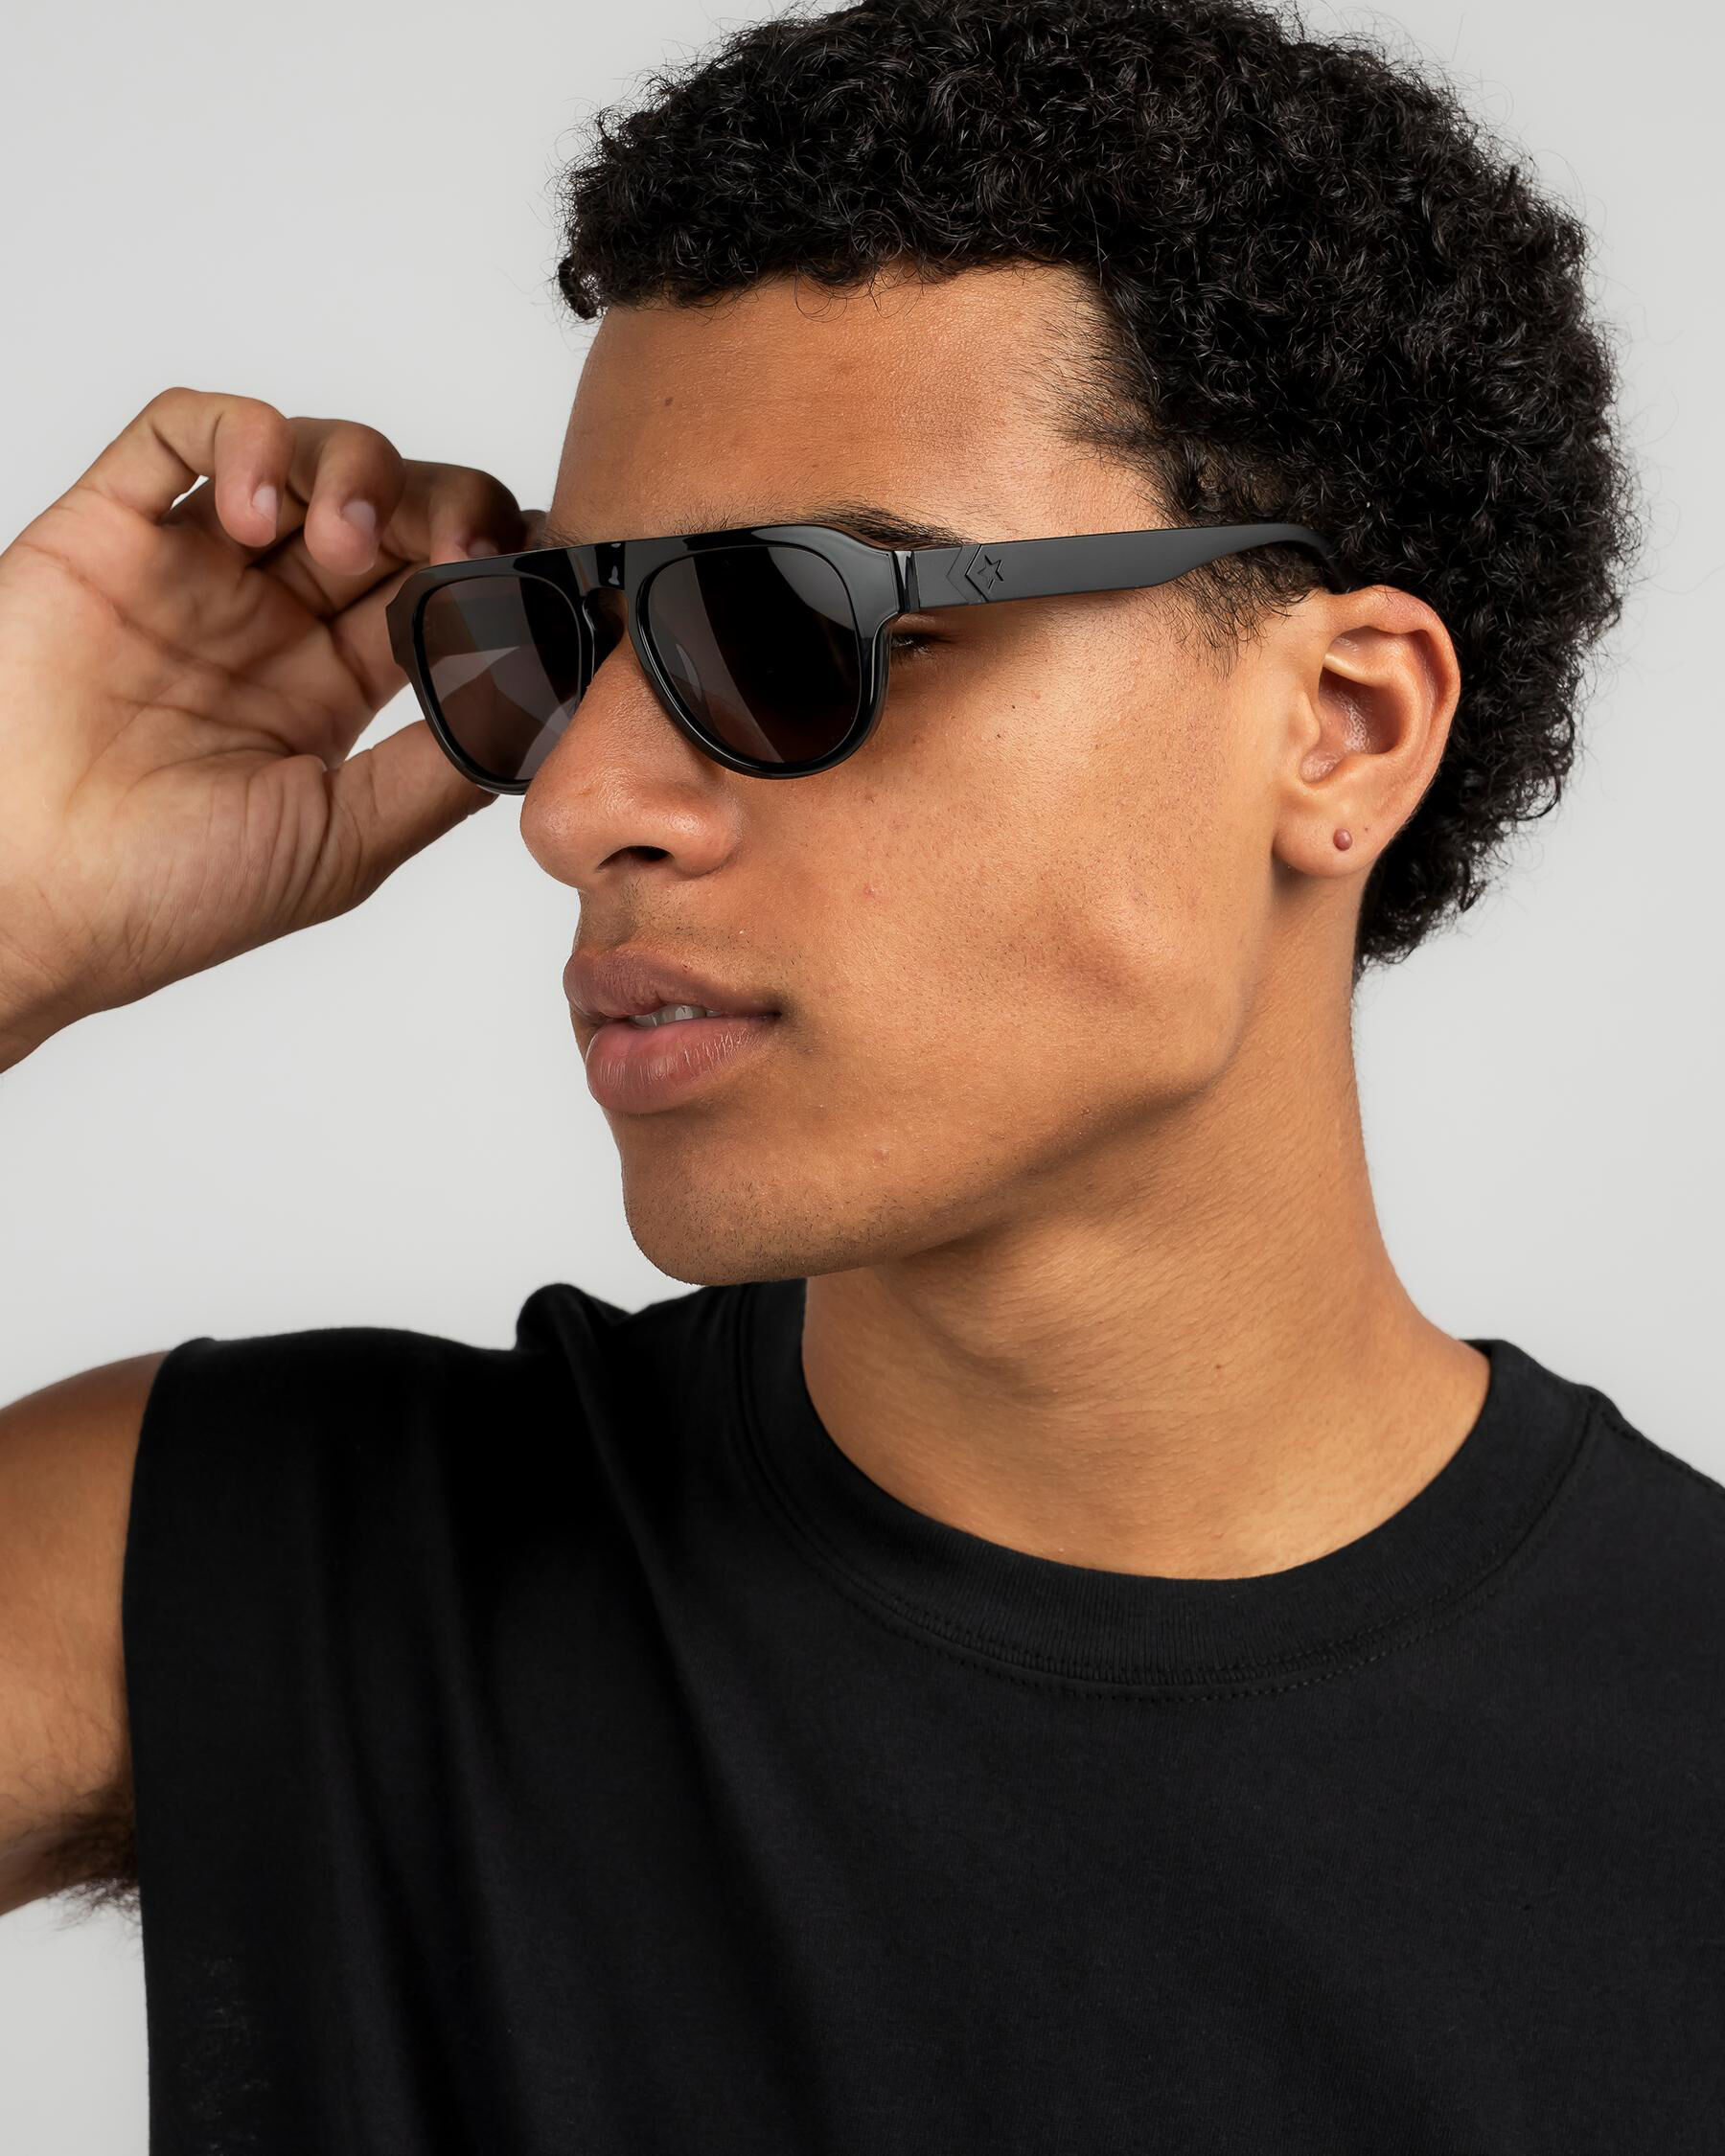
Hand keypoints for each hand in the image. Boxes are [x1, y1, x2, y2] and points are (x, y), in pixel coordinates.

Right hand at [0, 386, 541, 1049]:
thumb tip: (546, 700)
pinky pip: (182, 429)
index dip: (495, 566)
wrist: (26, 899)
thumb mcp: (348, 837)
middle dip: (445, 506)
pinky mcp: (108, 530)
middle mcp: (268, 618)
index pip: (437, 589)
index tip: (541, 572)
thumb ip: (447, 763)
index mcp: (331, 689)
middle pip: (390, 508)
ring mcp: (191, 569)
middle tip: (456, 546)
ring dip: (356, 469)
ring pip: (304, 452)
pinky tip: (258, 515)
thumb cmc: (169, 894)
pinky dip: (245, 438)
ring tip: (346, 539)